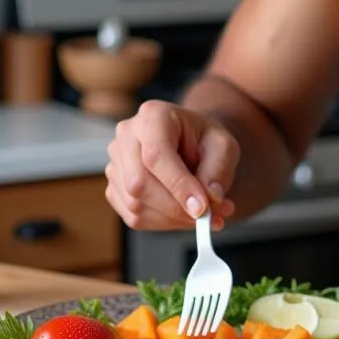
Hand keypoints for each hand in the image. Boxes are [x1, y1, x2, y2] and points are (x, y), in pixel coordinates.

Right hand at [105, 100, 238, 230]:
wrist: (191, 142)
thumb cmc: (205, 140)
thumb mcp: (224, 147)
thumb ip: (218, 171)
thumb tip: (210, 199)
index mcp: (154, 115)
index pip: (156, 155)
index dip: (178, 185)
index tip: (202, 209)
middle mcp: (127, 135)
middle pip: (139, 183)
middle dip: (176, 208)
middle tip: (208, 217)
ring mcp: (116, 161)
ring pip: (135, 204)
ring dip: (173, 219)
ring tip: (203, 213)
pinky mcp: (115, 186)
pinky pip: (133, 216)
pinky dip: (162, 223)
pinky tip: (183, 214)